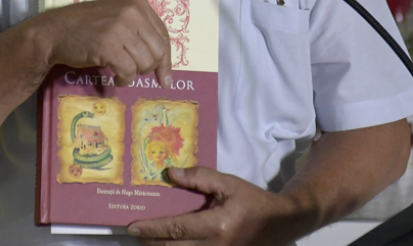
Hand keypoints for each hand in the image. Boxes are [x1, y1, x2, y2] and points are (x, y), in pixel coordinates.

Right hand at [37, 0, 172, 87]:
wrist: (56, 31)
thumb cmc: (87, 26)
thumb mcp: (118, 18)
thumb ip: (140, 31)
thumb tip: (163, 62)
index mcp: (138, 3)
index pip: (164, 35)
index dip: (166, 60)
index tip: (165, 77)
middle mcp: (132, 12)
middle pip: (158, 51)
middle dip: (150, 68)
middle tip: (137, 74)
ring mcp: (120, 28)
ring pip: (145, 63)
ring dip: (135, 74)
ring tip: (122, 73)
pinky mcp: (108, 46)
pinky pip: (128, 71)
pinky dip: (124, 80)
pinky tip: (116, 78)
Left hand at [128, 167, 314, 245]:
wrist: (279, 224)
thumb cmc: (252, 201)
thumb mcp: (228, 183)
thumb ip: (200, 177)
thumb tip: (170, 173)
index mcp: (217, 225)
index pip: (177, 229)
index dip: (152, 229)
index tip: (133, 226)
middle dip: (150, 242)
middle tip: (133, 234)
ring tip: (145, 240)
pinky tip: (166, 245)